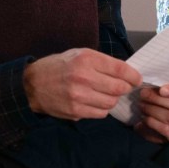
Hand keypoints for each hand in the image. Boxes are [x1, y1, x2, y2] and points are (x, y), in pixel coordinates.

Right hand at [23, 49, 141, 120]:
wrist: (32, 84)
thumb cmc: (59, 66)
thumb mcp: (79, 54)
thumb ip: (101, 62)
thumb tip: (126, 73)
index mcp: (87, 59)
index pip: (121, 70)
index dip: (133, 76)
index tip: (136, 79)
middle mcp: (84, 77)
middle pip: (119, 88)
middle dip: (124, 88)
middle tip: (121, 87)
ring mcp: (79, 96)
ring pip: (111, 102)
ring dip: (112, 99)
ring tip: (104, 94)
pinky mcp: (75, 111)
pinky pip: (101, 113)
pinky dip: (102, 109)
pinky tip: (94, 102)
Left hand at [134, 84, 168, 145]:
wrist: (168, 120)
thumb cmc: (168, 99)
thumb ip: (165, 87)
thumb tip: (151, 86)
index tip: (161, 90)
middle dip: (160, 99)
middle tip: (144, 94)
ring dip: (155, 111)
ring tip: (142, 105)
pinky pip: (168, 131)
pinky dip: (154, 124)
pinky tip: (145, 118)